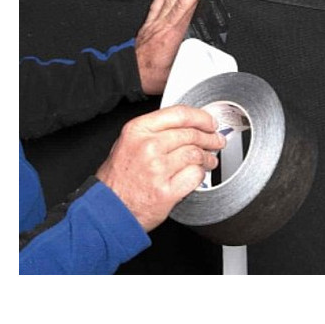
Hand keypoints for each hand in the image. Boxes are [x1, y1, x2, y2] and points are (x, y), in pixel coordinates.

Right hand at [96, 105, 225, 231]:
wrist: (108, 209)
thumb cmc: (118, 178)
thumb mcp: (128, 143)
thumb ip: (155, 131)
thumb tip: (186, 125)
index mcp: (138, 130)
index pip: (179, 114)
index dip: (201, 117)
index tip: (210, 122)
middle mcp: (148, 146)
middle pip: (191, 134)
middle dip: (210, 137)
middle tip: (216, 141)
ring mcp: (158, 169)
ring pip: (196, 154)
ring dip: (208, 157)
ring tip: (210, 160)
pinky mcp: (166, 190)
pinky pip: (195, 176)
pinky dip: (200, 175)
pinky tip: (198, 174)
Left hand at [135, 0, 209, 94]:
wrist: (126, 76)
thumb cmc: (148, 77)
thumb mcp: (176, 76)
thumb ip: (193, 67)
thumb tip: (208, 65)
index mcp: (171, 36)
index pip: (186, 8)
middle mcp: (162, 27)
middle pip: (179, 1)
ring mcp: (154, 26)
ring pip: (168, 1)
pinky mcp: (148, 27)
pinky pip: (156, 6)